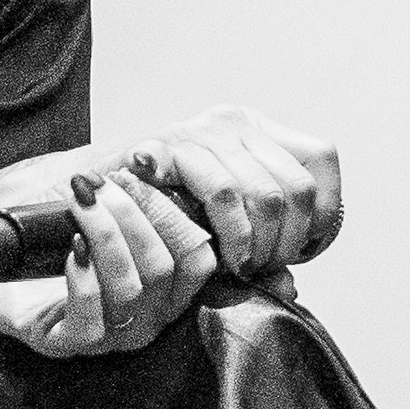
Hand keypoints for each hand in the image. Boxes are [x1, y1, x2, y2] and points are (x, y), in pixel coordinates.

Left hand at [0, 160, 215, 356]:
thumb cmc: (47, 239)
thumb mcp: (93, 206)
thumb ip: (125, 186)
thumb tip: (147, 156)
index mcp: (164, 286)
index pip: (198, 258)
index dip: (172, 214)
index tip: (136, 175)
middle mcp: (146, 317)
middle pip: (163, 269)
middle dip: (132, 217)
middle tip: (98, 187)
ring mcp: (110, 336)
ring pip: (130, 291)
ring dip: (106, 237)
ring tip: (81, 205)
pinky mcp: (68, 344)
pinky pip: (90, 322)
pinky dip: (83, 280)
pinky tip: (72, 250)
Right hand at [125, 105, 342, 277]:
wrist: (88, 200)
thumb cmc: (158, 217)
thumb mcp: (223, 224)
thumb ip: (258, 248)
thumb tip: (289, 286)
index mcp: (256, 130)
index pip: (320, 158)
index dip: (321, 211)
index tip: (296, 249)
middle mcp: (233, 122)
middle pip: (295, 186)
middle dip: (282, 241)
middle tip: (255, 266)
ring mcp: (201, 131)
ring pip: (262, 192)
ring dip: (253, 242)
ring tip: (234, 264)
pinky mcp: (170, 147)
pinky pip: (220, 191)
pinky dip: (227, 230)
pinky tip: (214, 250)